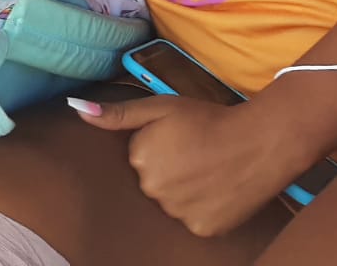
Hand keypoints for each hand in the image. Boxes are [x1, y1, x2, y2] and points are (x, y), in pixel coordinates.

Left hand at [72, 94, 294, 235]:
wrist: (260, 141)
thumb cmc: (207, 118)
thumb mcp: (159, 107)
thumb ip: (117, 113)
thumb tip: (75, 108)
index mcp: (139, 158)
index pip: (139, 157)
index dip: (160, 146)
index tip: (180, 138)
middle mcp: (153, 190)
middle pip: (153, 182)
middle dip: (170, 169)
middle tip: (197, 154)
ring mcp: (178, 213)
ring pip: (173, 202)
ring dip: (186, 191)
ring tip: (209, 170)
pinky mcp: (202, 229)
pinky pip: (193, 220)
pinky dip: (203, 208)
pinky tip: (217, 191)